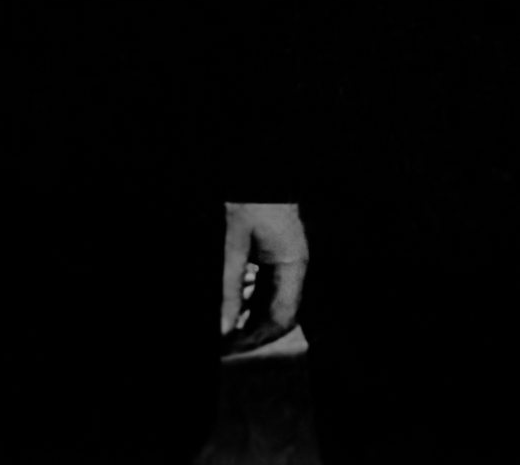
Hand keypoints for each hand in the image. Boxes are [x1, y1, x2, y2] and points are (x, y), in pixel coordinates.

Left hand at [221, 200, 309, 353]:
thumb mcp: (234, 242)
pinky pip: (266, 290)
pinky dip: (249, 304)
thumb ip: (230, 285)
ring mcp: (287, 261)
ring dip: (250, 321)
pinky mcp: (275, 256)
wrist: (256, 172)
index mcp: (293, 264)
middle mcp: (295, 266)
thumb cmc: (248, 199)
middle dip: (253, 334)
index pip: (283, 317)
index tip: (231, 347)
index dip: (257, 338)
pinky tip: (231, 309)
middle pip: (280, 315)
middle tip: (225, 346)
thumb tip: (224, 326)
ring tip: (224, 333)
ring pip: (273, 305)